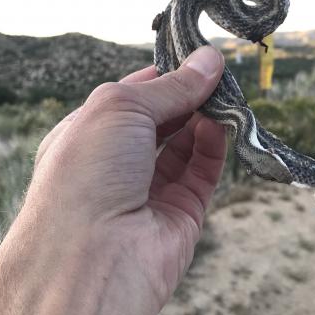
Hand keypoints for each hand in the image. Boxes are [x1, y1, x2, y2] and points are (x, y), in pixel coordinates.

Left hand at [27, 45, 226, 305]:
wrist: (93, 258)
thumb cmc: (87, 172)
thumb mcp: (120, 108)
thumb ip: (169, 86)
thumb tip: (209, 60)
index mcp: (88, 134)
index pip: (130, 97)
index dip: (161, 75)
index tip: (195, 56)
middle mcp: (117, 162)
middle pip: (162, 119)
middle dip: (188, 95)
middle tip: (218, 73)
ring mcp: (149, 190)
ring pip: (186, 144)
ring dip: (205, 117)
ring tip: (226, 94)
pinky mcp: (181, 214)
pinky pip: (203, 172)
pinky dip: (214, 146)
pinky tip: (223, 123)